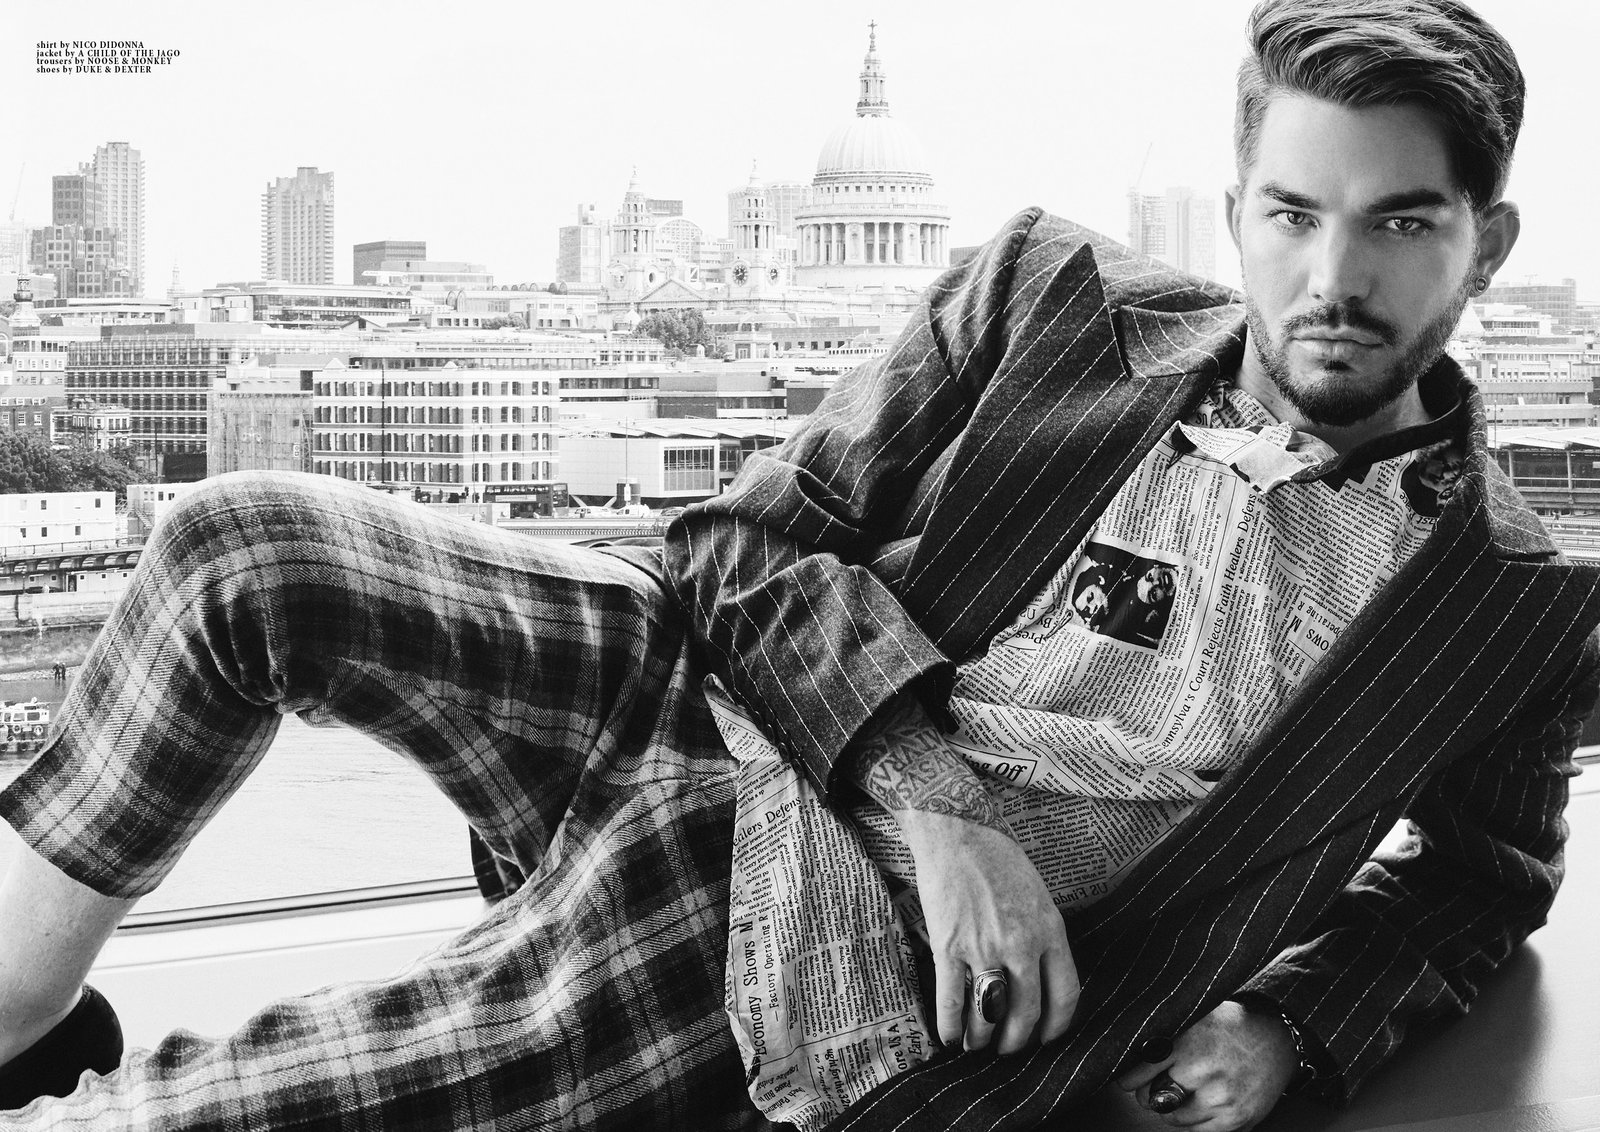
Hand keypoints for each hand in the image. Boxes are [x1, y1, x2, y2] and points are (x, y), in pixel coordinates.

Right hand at [842, 693, 1077, 1053]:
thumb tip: (1036, 980)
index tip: (1044, 1037)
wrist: (956, 829)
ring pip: (989, 1015)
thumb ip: (1043, 937)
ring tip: (977, 1044)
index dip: (1054, 1028)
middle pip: (1026, 1014)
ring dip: (983, 1039)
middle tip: (1007, 1048)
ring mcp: (984, 947)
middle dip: (1016, 1041)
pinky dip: (951, 1028)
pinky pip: (951, 1002)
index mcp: (1050, 931)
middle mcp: (1021, 945)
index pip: (1065, 998)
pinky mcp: (948, 946)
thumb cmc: (997, 856)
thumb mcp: (1038, 895)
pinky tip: (950, 1038)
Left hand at [1115, 1001, 1296, 1128]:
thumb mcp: (1196, 1015)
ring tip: (1178, 1095)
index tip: (1125, 1080)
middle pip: (1154, 1098)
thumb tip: (1128, 1045)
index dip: (1130, 1077)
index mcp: (1189, 1044)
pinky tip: (1197, 1104)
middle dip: (1148, 1094)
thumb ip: (1165, 1031)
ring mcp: (1221, 1100)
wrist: (1280, 1038)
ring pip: (1173, 1118)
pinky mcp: (1236, 1120)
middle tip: (1151, 1088)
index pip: (1142, 1071)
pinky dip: (1191, 1121)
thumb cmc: (1233, 1024)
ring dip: (1170, 1109)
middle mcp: (1203, 1073)